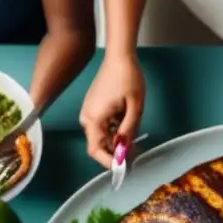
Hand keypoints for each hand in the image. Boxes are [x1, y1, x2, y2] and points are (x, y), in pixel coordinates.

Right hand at [79, 53, 144, 167]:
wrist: (119, 56)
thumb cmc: (128, 78)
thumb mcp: (135, 107)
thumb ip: (128, 131)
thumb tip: (124, 152)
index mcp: (94, 119)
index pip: (96, 151)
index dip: (109, 162)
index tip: (125, 166)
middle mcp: (87, 118)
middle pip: (99, 145)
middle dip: (116, 151)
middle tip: (135, 151)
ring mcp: (88, 112)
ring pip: (102, 136)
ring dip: (116, 140)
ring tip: (134, 133)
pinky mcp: (92, 108)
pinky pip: (102, 127)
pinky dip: (114, 130)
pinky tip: (126, 123)